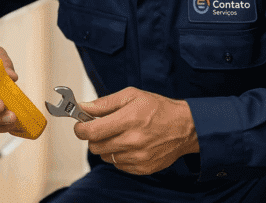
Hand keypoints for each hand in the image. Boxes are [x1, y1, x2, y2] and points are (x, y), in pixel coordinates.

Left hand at [74, 87, 199, 175]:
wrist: (185, 127)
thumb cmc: (160, 109)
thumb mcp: (132, 96)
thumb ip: (105, 103)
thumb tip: (84, 107)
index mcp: (129, 119)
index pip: (92, 131)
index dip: (80, 129)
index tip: (80, 126)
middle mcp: (133, 140)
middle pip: (95, 146)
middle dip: (93, 137)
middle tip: (101, 128)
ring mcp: (138, 157)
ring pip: (105, 157)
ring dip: (107, 147)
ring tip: (120, 135)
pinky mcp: (142, 168)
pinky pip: (118, 165)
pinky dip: (119, 155)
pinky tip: (129, 145)